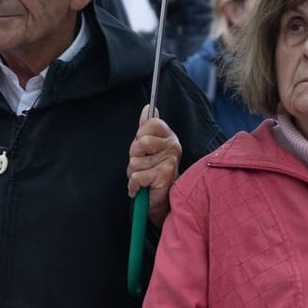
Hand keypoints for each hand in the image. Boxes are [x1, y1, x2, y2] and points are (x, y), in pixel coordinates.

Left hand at [126, 108, 181, 225]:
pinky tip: (143, 187)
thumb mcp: (146, 147)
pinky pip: (136, 176)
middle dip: (134, 156)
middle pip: (140, 142)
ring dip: (134, 172)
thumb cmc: (152, 171)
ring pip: (136, 161)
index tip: (143, 147)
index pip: (150, 124)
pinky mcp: (164, 176)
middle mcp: (173, 146)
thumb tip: (148, 107)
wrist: (160, 200)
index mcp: (169, 136)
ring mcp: (170, 161)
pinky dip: (134, 184)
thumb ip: (146, 127)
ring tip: (144, 177)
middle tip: (143, 165)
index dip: (140, 136)